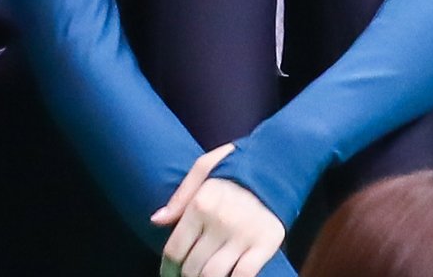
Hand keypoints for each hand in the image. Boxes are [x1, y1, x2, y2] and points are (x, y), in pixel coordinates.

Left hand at [152, 144, 284, 276]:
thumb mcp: (202, 169)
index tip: (168, 272)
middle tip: (187, 274)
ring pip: (214, 275)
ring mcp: (243, 235)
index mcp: (201, 203)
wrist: (276, 165)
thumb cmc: (234, 167)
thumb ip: (179, 197)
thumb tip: (156, 220)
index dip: (167, 267)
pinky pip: (243, 276)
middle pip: (192, 266)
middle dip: (186, 275)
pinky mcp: (265, 244)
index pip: (175, 249)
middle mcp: (220, 221)